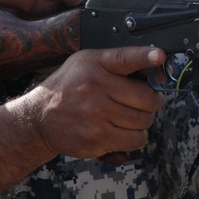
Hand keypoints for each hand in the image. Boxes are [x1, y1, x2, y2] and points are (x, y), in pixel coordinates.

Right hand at [8, 46, 165, 158]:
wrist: (39, 117)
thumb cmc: (70, 87)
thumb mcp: (88, 63)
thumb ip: (121, 62)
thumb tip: (158, 67)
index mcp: (95, 65)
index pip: (125, 58)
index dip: (145, 57)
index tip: (160, 57)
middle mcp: (95, 89)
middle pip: (147, 99)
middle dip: (152, 102)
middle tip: (145, 102)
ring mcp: (96, 116)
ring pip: (144, 121)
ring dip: (144, 121)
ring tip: (131, 117)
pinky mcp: (96, 139)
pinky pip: (134, 141)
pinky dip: (136, 138)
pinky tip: (124, 130)